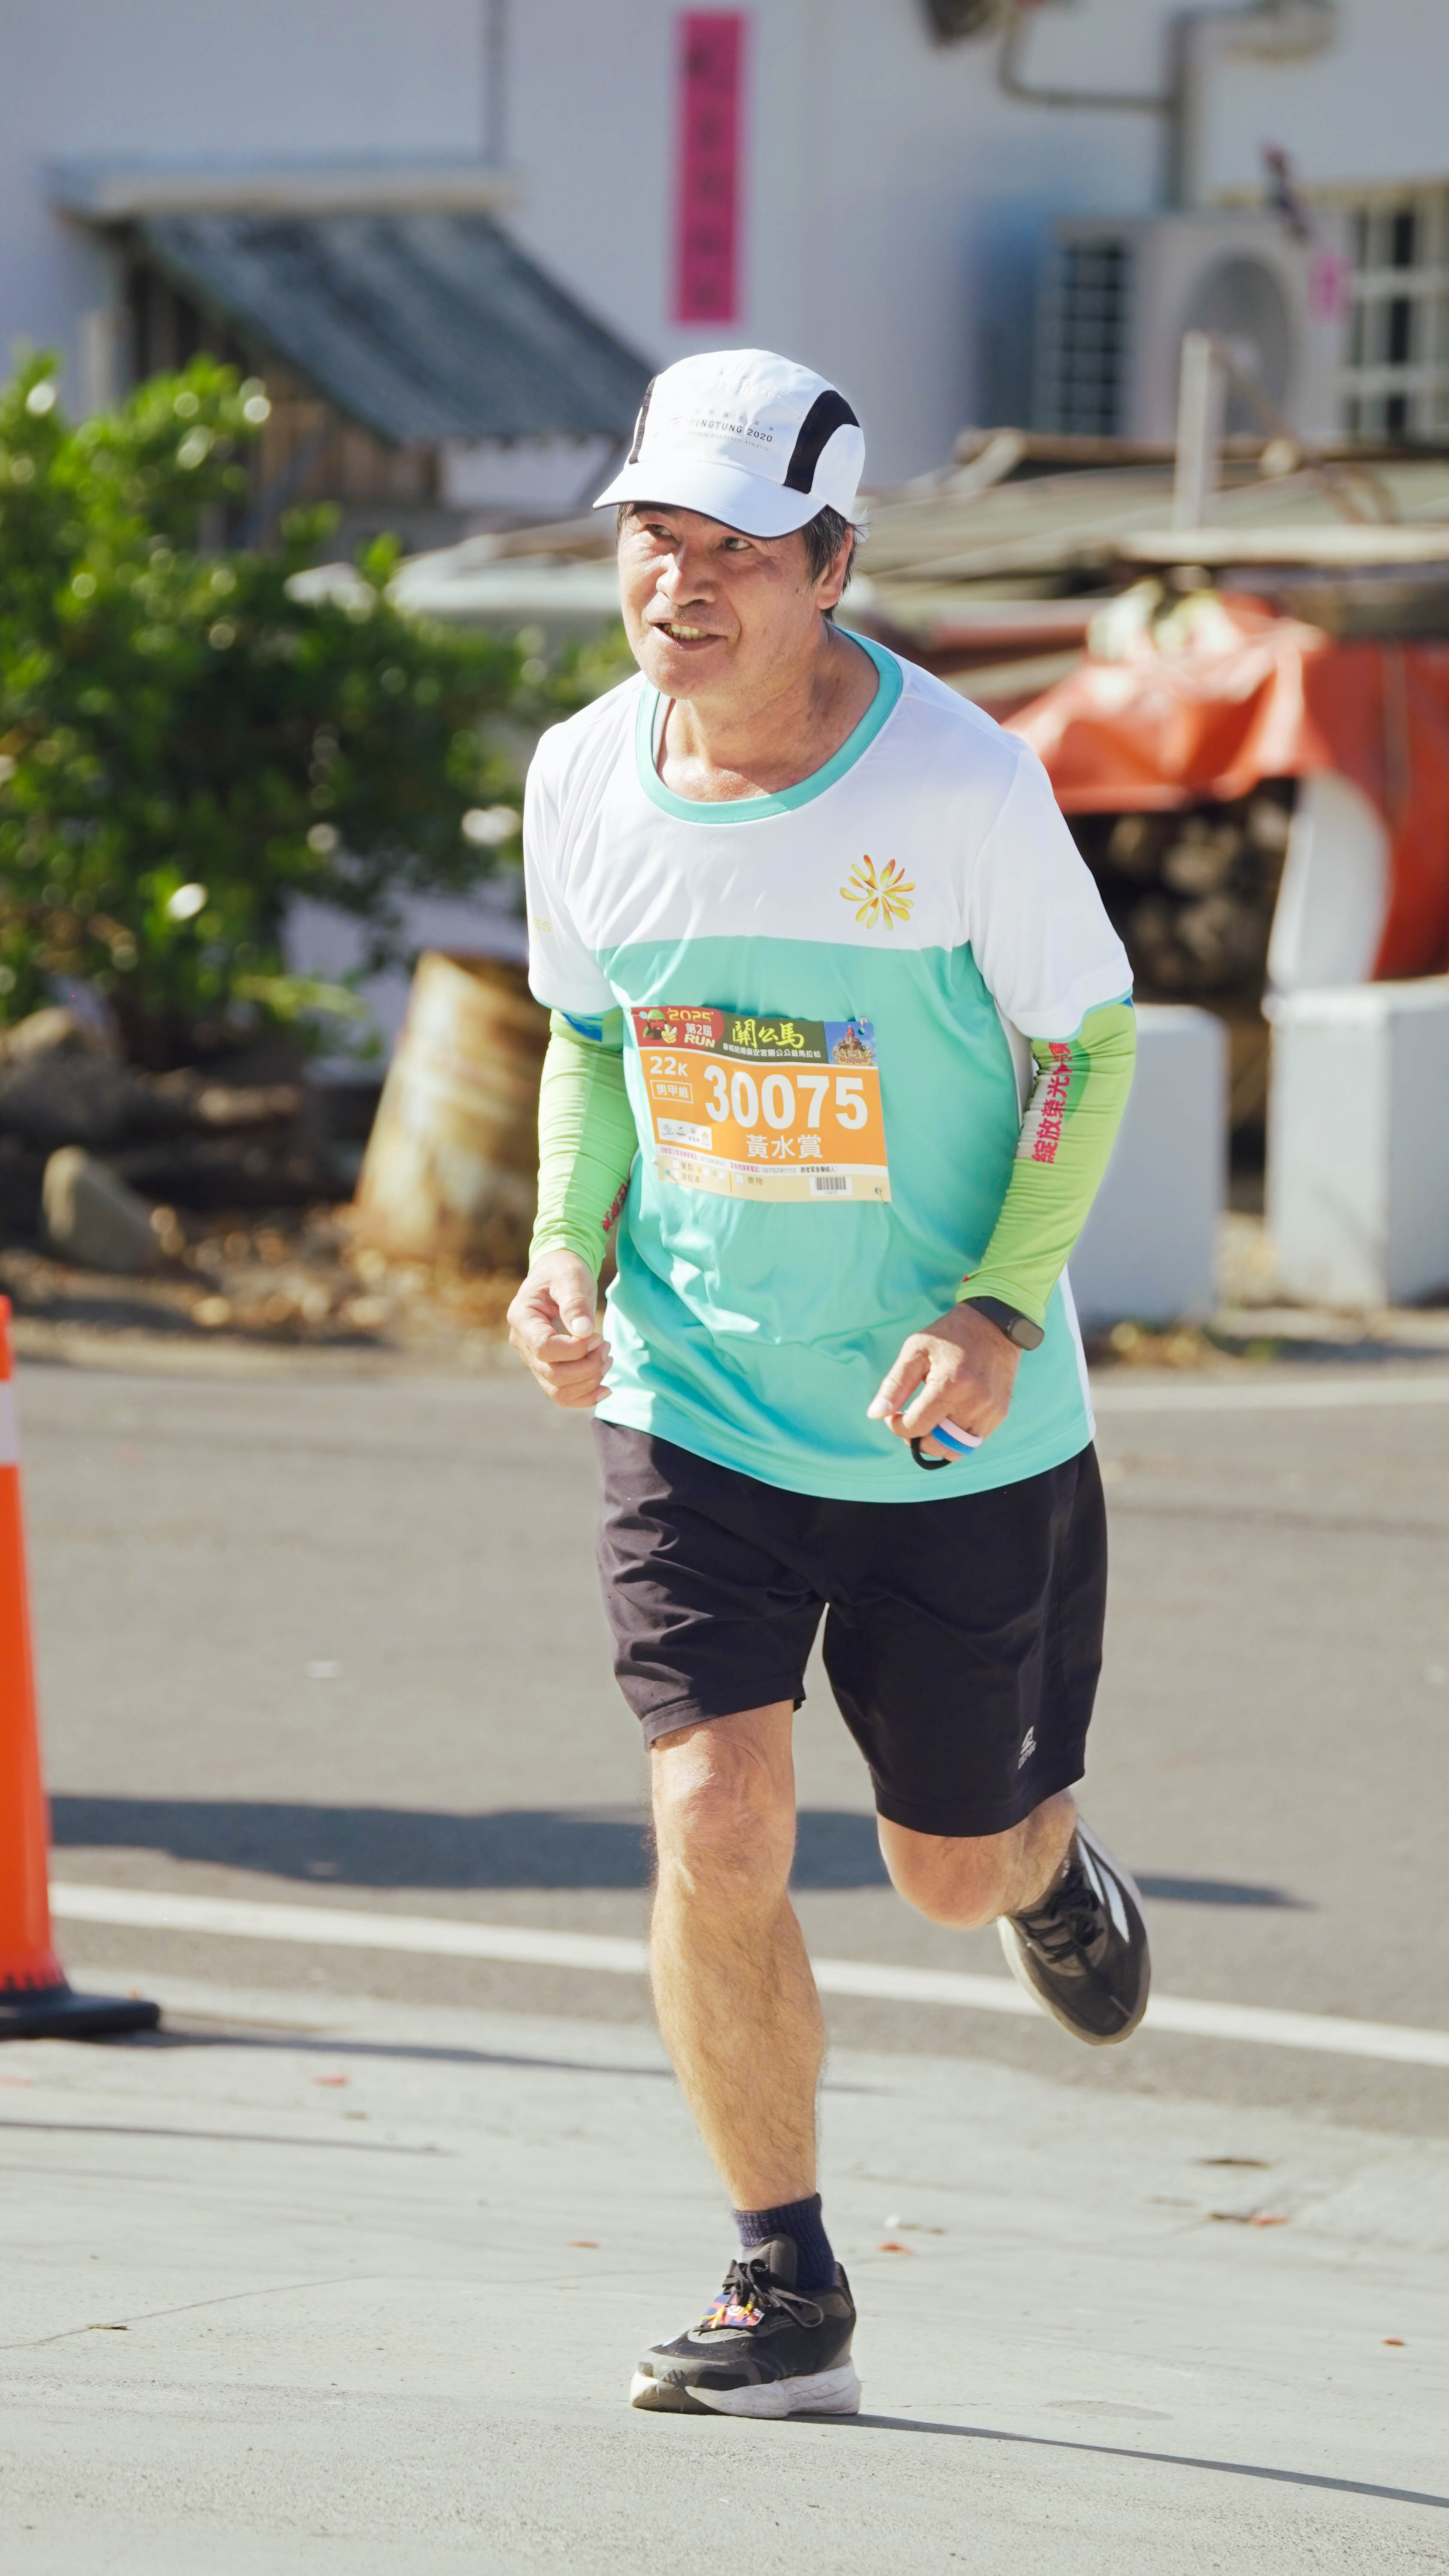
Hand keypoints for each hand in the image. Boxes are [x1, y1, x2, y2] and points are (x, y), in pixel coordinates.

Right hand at [507, 1250, 609, 1409]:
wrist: (559, 1275)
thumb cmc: (564, 1272)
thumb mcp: (571, 1278)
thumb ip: (575, 1303)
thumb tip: (584, 1332)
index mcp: (522, 1317)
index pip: (544, 1348)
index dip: (574, 1349)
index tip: (595, 1335)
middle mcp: (522, 1342)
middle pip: (552, 1374)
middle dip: (587, 1366)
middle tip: (606, 1345)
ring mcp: (532, 1358)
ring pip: (557, 1390)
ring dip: (589, 1381)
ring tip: (607, 1358)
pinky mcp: (547, 1367)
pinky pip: (561, 1394)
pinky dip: (585, 1397)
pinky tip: (606, 1388)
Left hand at [867, 1301, 1020, 1457]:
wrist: (994, 1324)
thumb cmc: (949, 1336)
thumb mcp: (915, 1351)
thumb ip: (894, 1385)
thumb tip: (875, 1415)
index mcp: (950, 1385)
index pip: (916, 1427)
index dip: (897, 1426)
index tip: (895, 1414)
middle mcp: (973, 1403)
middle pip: (935, 1444)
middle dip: (916, 1438)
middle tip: (911, 1420)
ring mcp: (990, 1411)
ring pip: (955, 1450)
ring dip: (936, 1442)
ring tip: (929, 1422)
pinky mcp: (999, 1414)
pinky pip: (973, 1442)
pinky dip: (955, 1439)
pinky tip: (948, 1419)